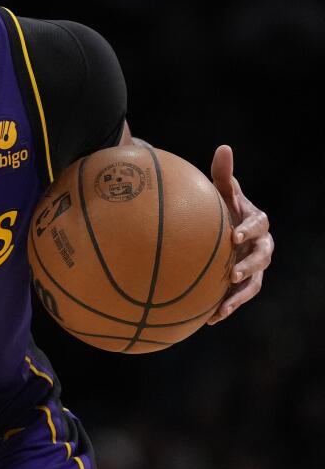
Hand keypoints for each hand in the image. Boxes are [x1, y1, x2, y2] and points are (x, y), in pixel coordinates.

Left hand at [207, 145, 272, 324]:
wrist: (225, 232)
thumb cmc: (224, 208)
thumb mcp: (224, 192)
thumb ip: (224, 174)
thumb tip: (224, 148)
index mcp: (258, 223)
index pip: (259, 225)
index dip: (249, 230)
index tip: (234, 236)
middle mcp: (262, 247)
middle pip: (262, 258)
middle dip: (250, 267)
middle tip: (233, 274)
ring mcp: (255, 268)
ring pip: (254, 285)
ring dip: (239, 297)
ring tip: (222, 307)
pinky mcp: (244, 285)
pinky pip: (237, 299)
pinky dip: (225, 308)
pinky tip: (207, 320)